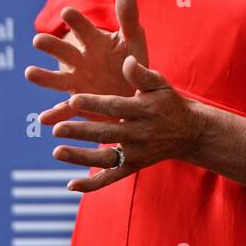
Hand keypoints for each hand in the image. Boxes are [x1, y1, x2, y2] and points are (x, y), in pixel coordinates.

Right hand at [24, 0, 148, 104]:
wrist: (135, 93)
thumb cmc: (132, 61)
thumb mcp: (134, 39)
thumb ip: (128, 16)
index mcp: (94, 42)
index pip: (83, 28)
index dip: (76, 20)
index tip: (67, 11)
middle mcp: (80, 60)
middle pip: (63, 51)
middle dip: (51, 46)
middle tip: (38, 40)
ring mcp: (76, 82)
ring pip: (57, 79)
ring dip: (43, 77)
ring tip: (30, 73)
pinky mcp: (78, 104)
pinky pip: (64, 111)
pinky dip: (54, 115)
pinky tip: (44, 119)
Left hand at [49, 56, 206, 192]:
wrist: (189, 132)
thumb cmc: (168, 102)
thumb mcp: (160, 84)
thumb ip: (141, 73)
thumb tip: (127, 60)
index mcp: (143, 110)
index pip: (115, 107)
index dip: (94, 104)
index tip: (73, 100)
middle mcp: (139, 133)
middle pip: (106, 133)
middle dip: (81, 132)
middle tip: (56, 128)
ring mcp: (136, 153)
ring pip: (105, 159)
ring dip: (81, 157)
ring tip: (57, 152)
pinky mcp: (133, 166)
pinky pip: (111, 178)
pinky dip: (92, 185)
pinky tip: (70, 185)